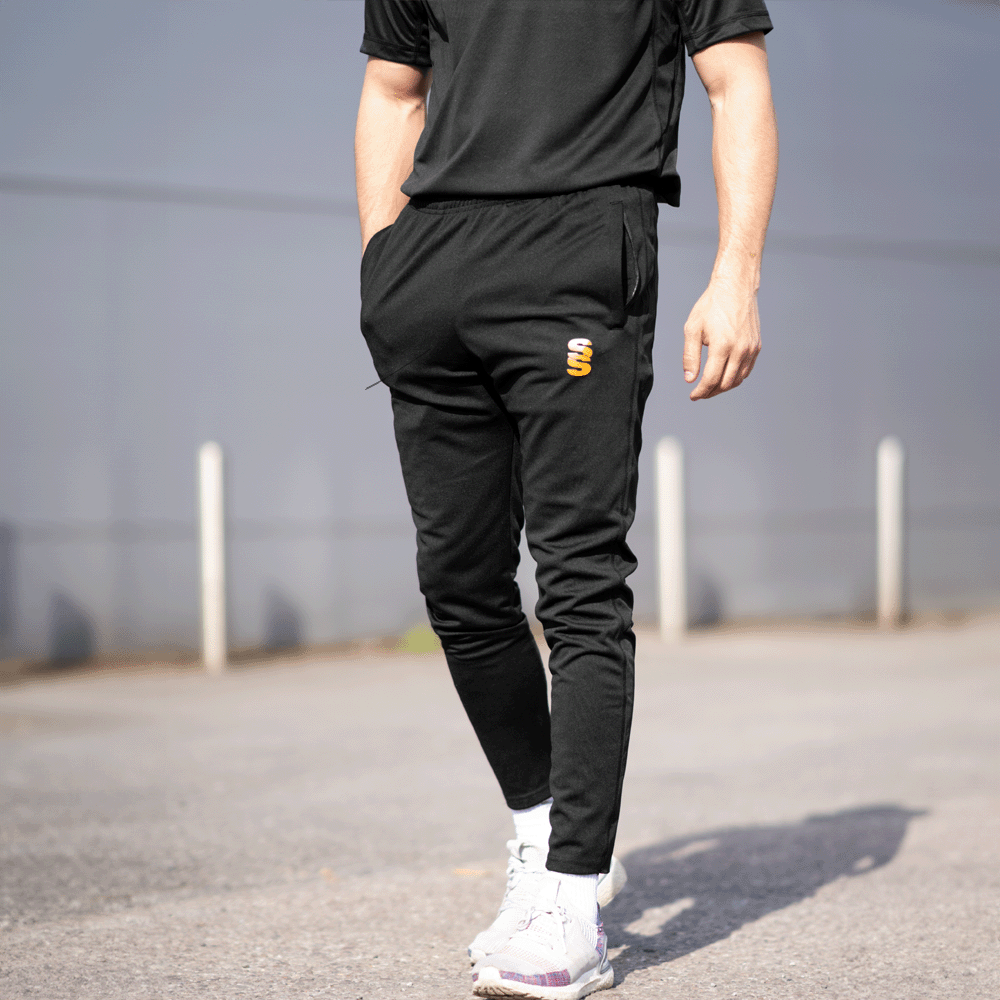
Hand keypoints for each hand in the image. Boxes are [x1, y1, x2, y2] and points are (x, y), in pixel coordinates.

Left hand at [682, 280, 760, 399]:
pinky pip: (746, 370)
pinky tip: (724, 377)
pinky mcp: (756, 346)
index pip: (711, 379)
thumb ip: (690, 356)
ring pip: (738, 379)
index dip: (701, 391)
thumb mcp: (692, 329)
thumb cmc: (711, 305)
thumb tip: (690, 379)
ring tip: (710, 387)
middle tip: (700, 393)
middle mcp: (740, 350)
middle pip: (726, 384)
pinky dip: (735, 378)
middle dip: (711, 392)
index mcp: (723, 346)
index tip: (693, 396)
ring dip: (723, 387)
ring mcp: (751, 348)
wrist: (735, 287)